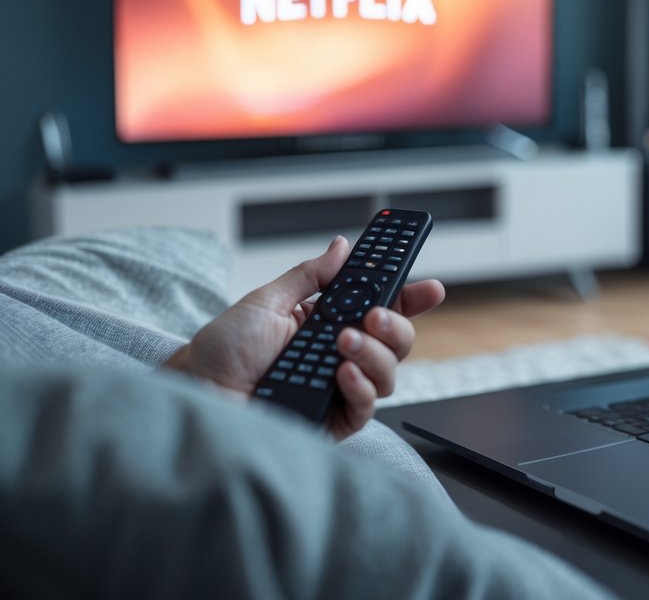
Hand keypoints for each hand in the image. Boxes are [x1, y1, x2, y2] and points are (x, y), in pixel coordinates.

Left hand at [164, 236, 446, 439]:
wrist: (198, 393)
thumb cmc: (221, 351)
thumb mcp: (266, 301)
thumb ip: (310, 276)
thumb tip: (342, 248)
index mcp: (326, 325)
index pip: (379, 309)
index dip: (409, 298)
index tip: (430, 287)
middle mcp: (338, 356)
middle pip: (395, 342)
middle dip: (395, 323)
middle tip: (373, 314)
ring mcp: (337, 389)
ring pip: (388, 373)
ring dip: (373, 352)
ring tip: (341, 343)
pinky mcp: (332, 420)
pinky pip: (367, 406)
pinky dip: (361, 386)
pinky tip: (341, 373)